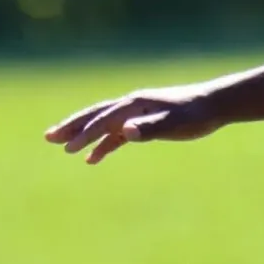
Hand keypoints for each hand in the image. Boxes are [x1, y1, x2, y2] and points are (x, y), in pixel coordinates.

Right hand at [46, 81, 229, 163]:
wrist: (215, 104)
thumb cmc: (196, 114)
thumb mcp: (175, 124)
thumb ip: (150, 127)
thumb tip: (126, 131)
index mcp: (134, 105)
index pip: (103, 121)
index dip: (85, 134)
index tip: (69, 149)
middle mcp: (130, 106)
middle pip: (93, 116)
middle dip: (71, 127)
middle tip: (48, 136)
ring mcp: (134, 114)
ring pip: (101, 123)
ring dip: (81, 134)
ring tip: (61, 146)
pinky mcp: (141, 123)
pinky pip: (115, 134)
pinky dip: (102, 145)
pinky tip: (92, 159)